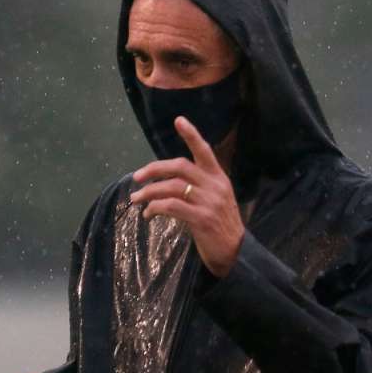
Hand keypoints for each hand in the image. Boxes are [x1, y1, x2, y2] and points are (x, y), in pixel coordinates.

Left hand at [130, 116, 244, 276]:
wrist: (235, 252)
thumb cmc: (220, 226)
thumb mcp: (215, 200)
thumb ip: (198, 187)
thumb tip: (166, 182)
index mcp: (219, 178)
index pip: (204, 150)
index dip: (191, 135)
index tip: (178, 120)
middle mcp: (215, 186)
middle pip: (180, 166)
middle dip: (154, 169)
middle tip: (137, 177)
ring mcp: (209, 202)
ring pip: (171, 187)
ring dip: (148, 192)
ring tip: (136, 199)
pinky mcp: (202, 218)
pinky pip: (171, 206)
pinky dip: (154, 208)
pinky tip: (148, 214)